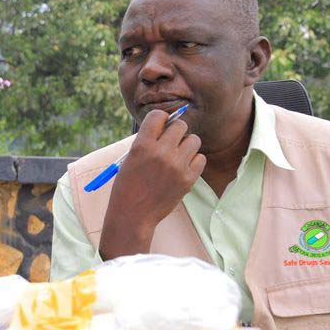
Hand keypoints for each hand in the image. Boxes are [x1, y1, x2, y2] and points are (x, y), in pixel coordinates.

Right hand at [99, 108, 203, 258]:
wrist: (133, 214)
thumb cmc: (128, 185)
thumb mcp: (130, 158)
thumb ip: (147, 140)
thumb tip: (168, 123)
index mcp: (142, 145)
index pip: (159, 115)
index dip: (160, 120)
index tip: (159, 128)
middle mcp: (160, 152)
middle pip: (180, 125)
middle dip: (175, 132)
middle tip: (169, 144)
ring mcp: (177, 166)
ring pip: (194, 140)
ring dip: (186, 145)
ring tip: (176, 156)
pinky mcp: (188, 178)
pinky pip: (200, 158)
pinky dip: (193, 161)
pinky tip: (182, 168)